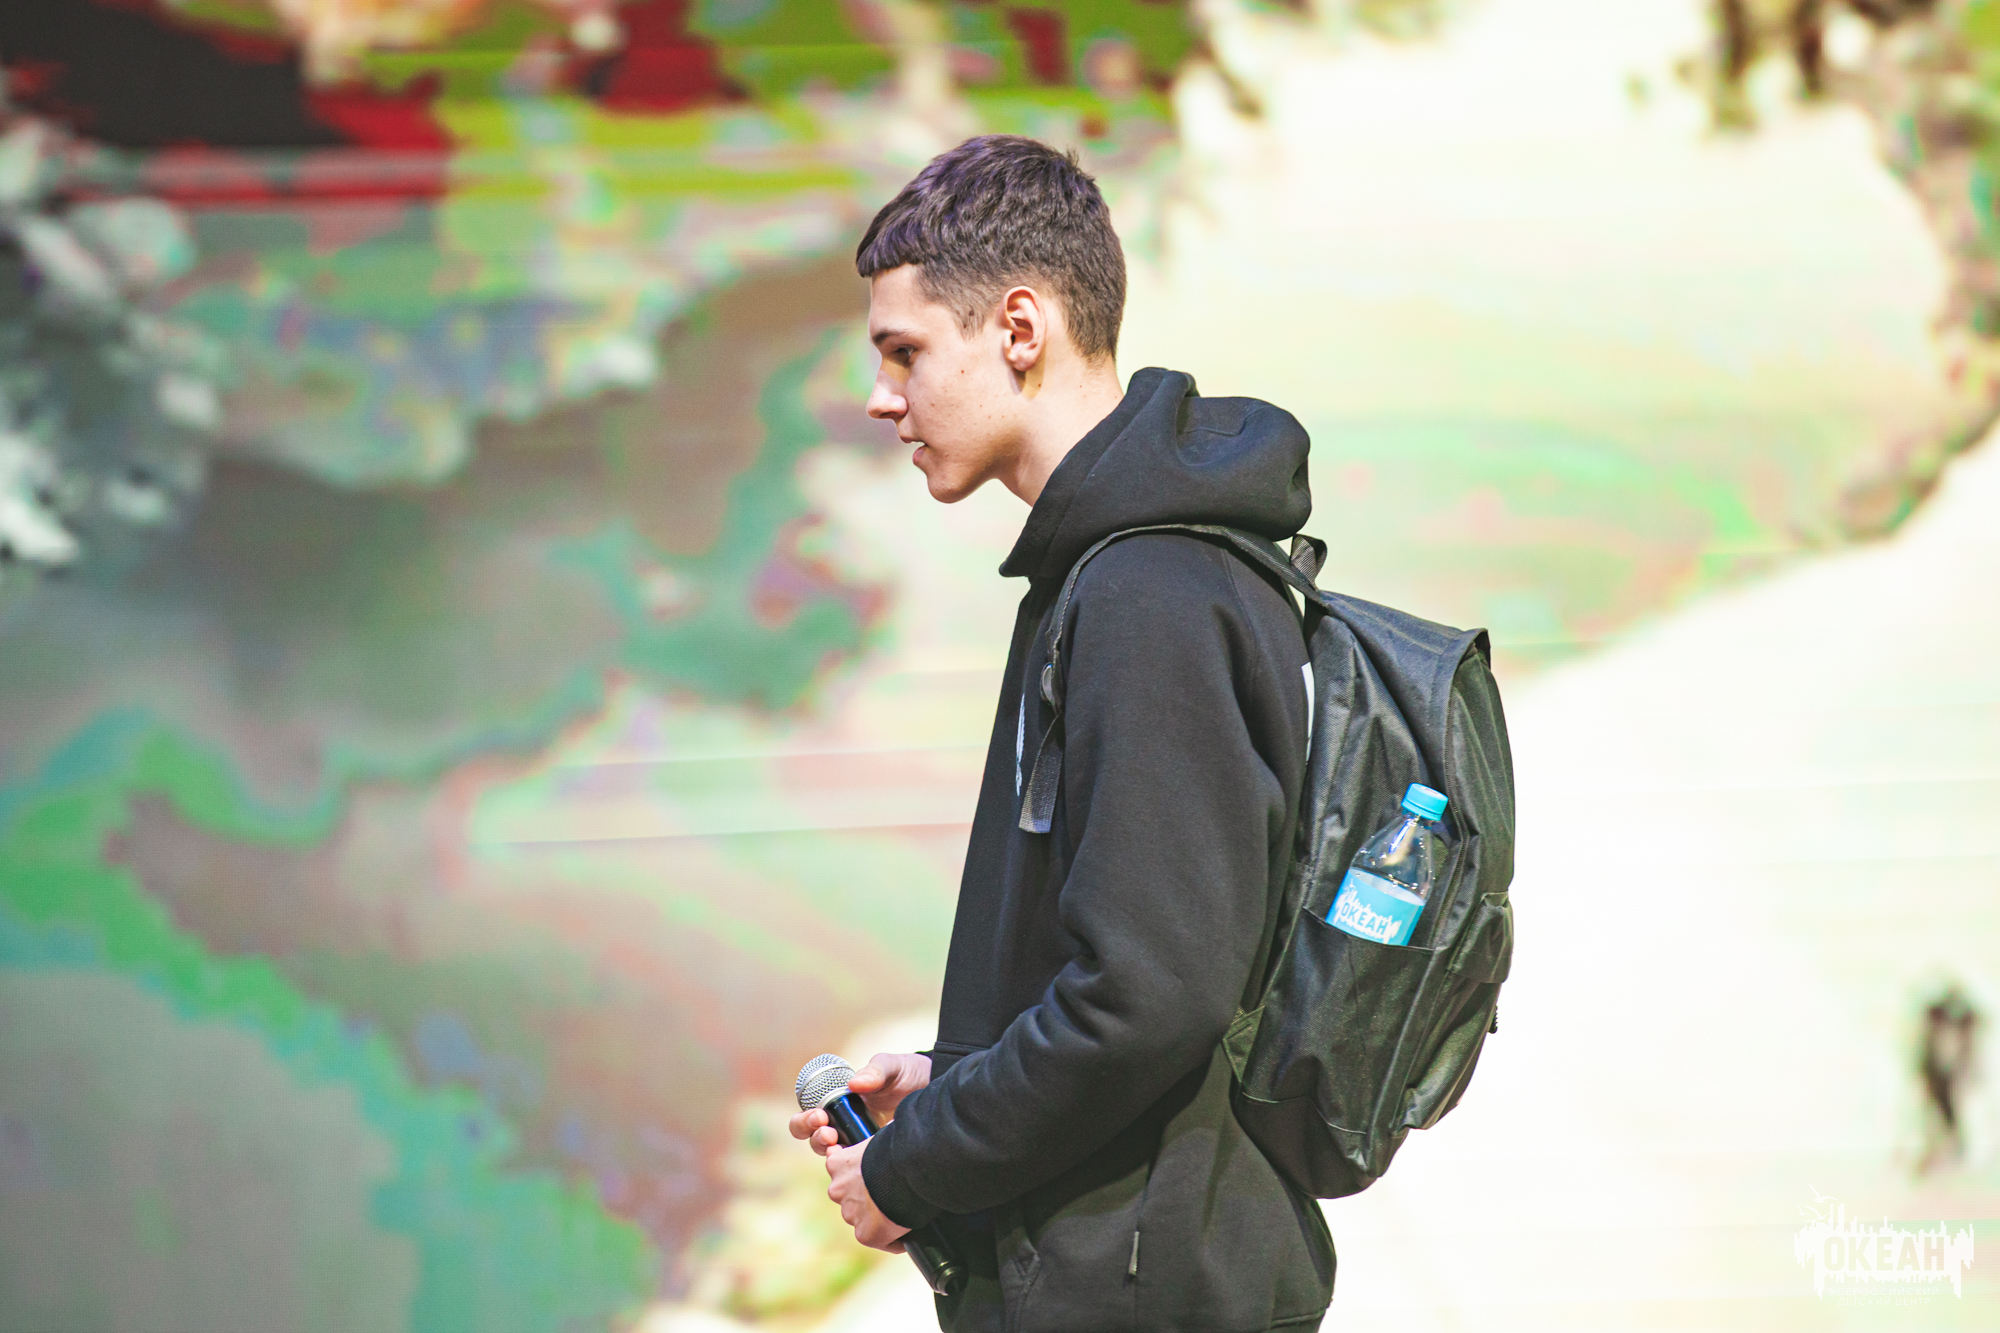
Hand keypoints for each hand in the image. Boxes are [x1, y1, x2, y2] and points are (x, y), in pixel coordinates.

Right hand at [788, 1051, 931, 1156]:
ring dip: (830, 1154)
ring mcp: (860, 1143)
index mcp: (840, 1104)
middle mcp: (845, 1125)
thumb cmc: (910, 1074)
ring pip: (833, 1158)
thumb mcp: (893, 1067)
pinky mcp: (876, 1158)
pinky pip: (859, 1170)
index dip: (806, 1120)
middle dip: (814, 1137)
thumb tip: (855, 1083)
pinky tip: (863, 1163)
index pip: (810, 1117)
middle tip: (829, 1133)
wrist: (937, 1089)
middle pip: (813, 1139)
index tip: (820, 1116)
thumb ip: (876, 1071)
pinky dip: (854, 1169)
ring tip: (840, 1145)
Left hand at [826, 1138, 910, 1252]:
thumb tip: (894, 1132)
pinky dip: (893, 1240)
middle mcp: (837, 1190)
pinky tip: (907, 1235)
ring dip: (878, 1219)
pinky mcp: (865, 1235)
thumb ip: (879, 1142)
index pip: (844, 1174)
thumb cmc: (901, 1146)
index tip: (880, 1177)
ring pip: (863, 1221)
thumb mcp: (884, 1135)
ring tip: (903, 1213)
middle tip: (894, 1196)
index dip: (862, 1176)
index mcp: (837, 1163)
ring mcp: (850, 1214)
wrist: (911, 1167)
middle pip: (851, 1199)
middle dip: (868, 1200)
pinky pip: (880, 1241)